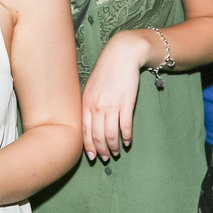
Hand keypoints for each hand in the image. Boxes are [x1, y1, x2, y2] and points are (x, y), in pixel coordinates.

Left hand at [80, 30, 149, 160]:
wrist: (123, 54)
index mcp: (86, 102)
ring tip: (117, 152)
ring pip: (111, 134)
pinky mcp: (126, 103)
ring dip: (114, 146)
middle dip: (102, 150)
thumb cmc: (107, 70)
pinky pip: (125, 125)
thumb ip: (89, 103)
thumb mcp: (91, 86)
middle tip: (106, 158)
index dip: (89, 146)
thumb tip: (88, 121)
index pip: (85, 131)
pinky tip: (128, 141)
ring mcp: (112, 105)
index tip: (92, 156)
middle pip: (98, 135)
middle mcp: (97, 106)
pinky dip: (127, 136)